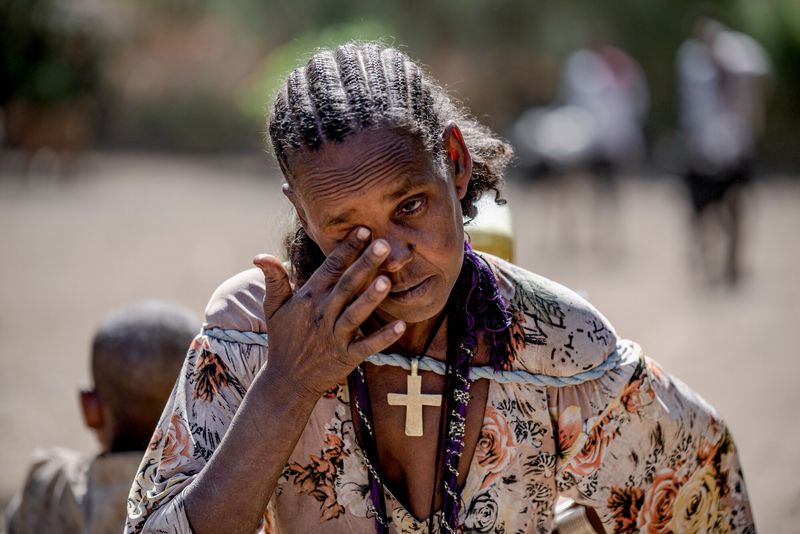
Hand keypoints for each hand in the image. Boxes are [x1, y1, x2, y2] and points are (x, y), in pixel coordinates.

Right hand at [253, 227, 404, 401]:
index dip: (346, 249)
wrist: (287, 381)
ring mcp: (335, 336)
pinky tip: (400, 325)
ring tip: (387, 280)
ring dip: (371, 298)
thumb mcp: (273, 308)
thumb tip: (259, 254)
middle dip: (365, 264)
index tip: (364, 230)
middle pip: (346, 285)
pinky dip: (383, 337)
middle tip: (383, 244)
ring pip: (355, 313)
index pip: (330, 268)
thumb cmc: (284, 339)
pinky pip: (367, 346)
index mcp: (309, 298)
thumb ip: (274, 279)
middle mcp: (323, 314)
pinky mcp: (346, 357)